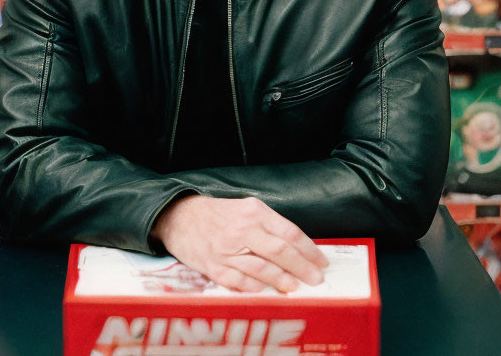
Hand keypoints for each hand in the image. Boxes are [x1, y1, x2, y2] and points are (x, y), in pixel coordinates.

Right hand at [150, 195, 328, 292]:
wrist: (179, 217)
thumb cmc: (217, 214)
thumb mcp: (246, 208)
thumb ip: (269, 225)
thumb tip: (296, 248)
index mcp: (254, 212)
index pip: (289, 233)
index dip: (308, 250)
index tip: (321, 261)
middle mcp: (242, 229)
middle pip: (280, 251)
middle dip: (303, 267)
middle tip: (316, 279)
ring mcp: (226, 250)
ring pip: (261, 269)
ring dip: (282, 280)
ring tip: (296, 286)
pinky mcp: (213, 266)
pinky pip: (238, 281)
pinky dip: (254, 288)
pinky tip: (266, 291)